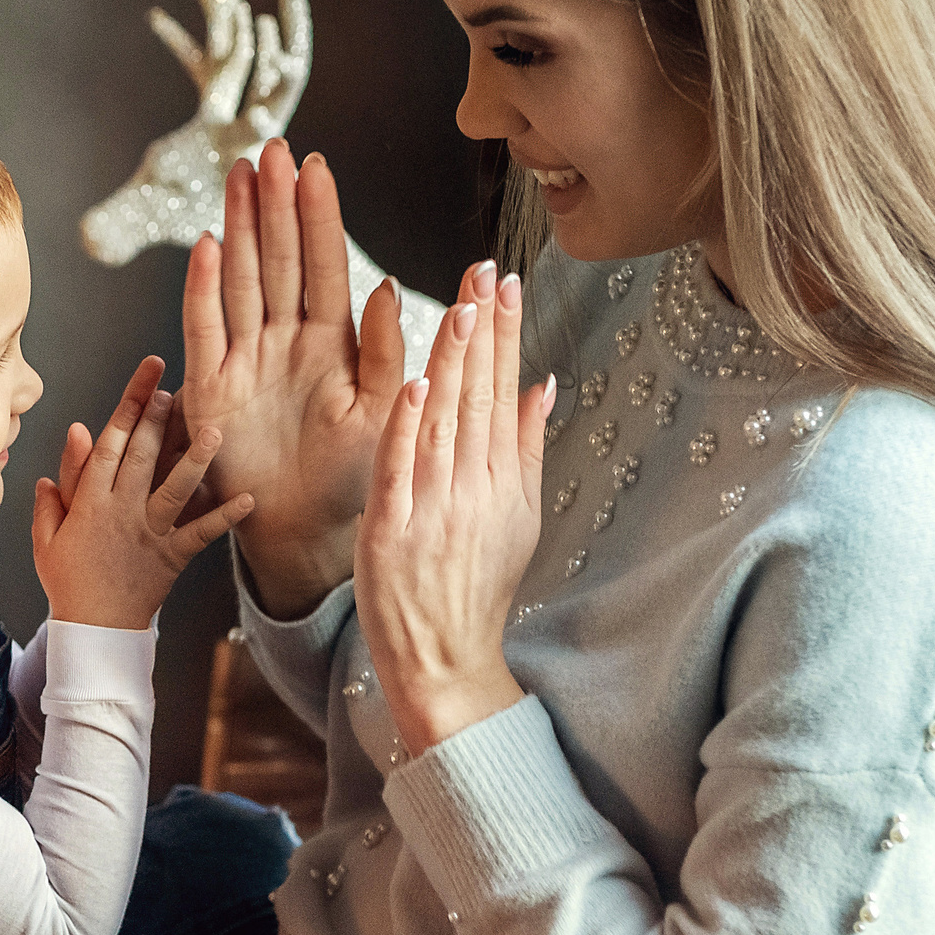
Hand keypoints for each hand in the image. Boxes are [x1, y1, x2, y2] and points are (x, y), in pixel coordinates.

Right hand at [33, 357, 252, 630]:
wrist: (94, 628)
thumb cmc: (69, 581)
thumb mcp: (48, 536)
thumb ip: (57, 490)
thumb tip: (72, 438)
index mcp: (90, 502)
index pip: (109, 444)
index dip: (128, 406)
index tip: (148, 378)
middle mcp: (121, 511)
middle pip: (141, 456)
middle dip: (159, 419)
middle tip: (178, 388)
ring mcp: (149, 533)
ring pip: (173, 489)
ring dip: (195, 459)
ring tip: (215, 431)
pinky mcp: (172, 556)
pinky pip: (200, 534)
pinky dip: (224, 517)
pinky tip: (248, 499)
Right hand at [178, 140, 412, 616]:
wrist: (306, 531)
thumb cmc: (353, 476)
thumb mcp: (387, 411)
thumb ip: (389, 351)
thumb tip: (392, 290)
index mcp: (332, 343)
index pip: (324, 264)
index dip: (318, 216)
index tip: (315, 166)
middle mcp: (285, 341)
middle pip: (277, 258)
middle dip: (274, 203)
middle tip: (269, 149)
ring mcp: (245, 359)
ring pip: (241, 279)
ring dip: (239, 227)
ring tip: (239, 176)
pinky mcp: (212, 386)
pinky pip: (204, 328)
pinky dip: (203, 288)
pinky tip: (207, 246)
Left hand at [356, 262, 554, 756]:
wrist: (445, 662)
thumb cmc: (473, 590)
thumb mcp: (516, 520)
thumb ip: (525, 449)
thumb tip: (543, 383)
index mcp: (504, 483)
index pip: (504, 392)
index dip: (505, 335)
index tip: (507, 283)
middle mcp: (474, 491)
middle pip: (479, 398)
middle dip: (482, 332)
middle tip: (485, 272)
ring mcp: (433, 511)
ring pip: (443, 422)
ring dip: (450, 362)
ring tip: (458, 305)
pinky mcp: (392, 532)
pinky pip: (400, 470)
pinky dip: (408, 426)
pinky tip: (414, 380)